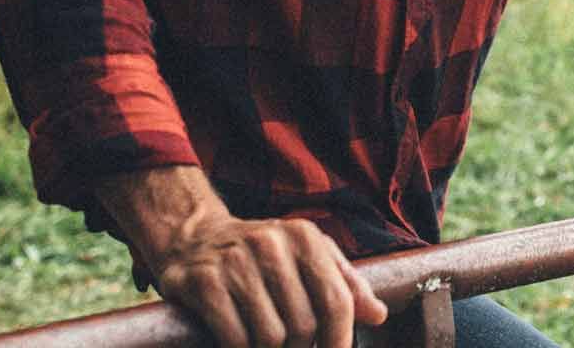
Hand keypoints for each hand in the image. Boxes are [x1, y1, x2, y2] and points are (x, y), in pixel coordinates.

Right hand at [147, 208, 386, 347]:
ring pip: (270, 337)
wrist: (194, 236)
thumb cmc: (262, 255)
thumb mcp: (307, 256)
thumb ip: (344, 284)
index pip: (336, 302)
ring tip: (268, 347)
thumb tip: (378, 314)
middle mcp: (271, 243)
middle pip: (304, 326)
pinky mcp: (203, 282)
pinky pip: (235, 338)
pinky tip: (241, 347)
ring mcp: (234, 262)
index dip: (340, 342)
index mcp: (304, 237)